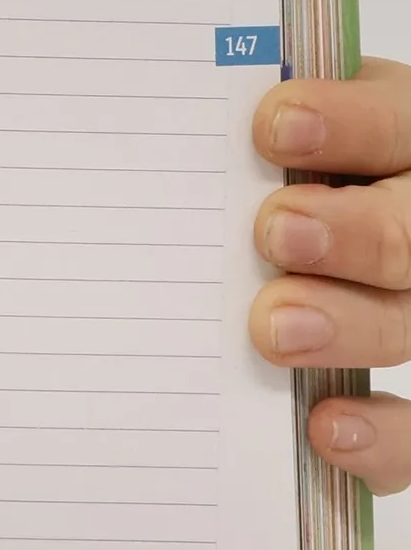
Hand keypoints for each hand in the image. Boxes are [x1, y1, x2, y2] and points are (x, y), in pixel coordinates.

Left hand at [251, 58, 410, 492]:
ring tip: (274, 328)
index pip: (394, 122)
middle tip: (277, 231)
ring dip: (348, 324)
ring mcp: (402, 312)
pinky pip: (409, 432)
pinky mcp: (395, 403)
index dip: (349, 123)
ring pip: (403, 322)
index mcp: (386, 141)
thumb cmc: (232, 185)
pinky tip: (323, 428)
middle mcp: (405, 226)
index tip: (273, 127)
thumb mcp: (248, 147)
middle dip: (353, 230)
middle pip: (407, 232)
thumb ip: (233, 134)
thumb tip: (163, 113)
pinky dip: (377, 436)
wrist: (256, 250)